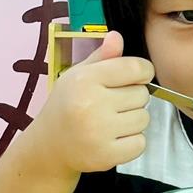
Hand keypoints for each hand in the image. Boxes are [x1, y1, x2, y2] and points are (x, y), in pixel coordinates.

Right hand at [35, 31, 153, 176]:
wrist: (49, 146)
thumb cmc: (67, 105)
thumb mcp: (78, 75)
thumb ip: (101, 57)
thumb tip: (117, 37)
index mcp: (85, 79)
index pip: (136, 68)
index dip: (142, 71)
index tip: (135, 77)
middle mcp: (91, 104)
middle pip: (142, 94)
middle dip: (133, 98)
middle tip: (113, 104)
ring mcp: (98, 132)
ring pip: (144, 119)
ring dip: (134, 120)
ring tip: (112, 122)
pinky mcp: (105, 155)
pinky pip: (140, 143)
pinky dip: (132, 142)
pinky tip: (114, 138)